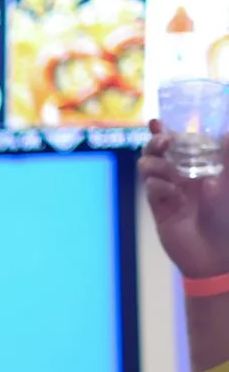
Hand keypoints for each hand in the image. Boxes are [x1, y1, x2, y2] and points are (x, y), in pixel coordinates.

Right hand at [144, 121, 228, 278]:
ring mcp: (169, 191)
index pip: (179, 143)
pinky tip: (170, 192)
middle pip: (158, 153)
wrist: (217, 251)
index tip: (156, 120)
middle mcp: (182, 176)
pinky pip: (151, 190)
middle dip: (156, 143)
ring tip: (167, 171)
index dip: (165, 131)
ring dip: (155, 164)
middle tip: (163, 141)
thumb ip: (228, 155)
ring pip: (150, 168)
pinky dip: (157, 186)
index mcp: (199, 166)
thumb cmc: (228, 214)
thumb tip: (224, 131)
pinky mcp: (160, 208)